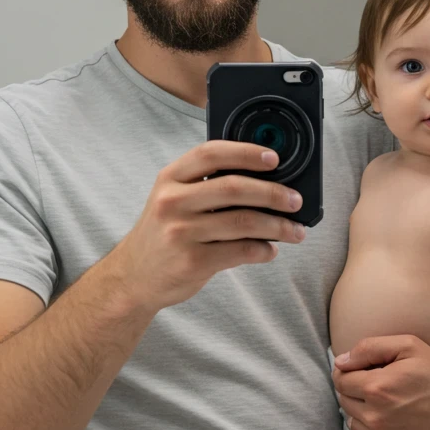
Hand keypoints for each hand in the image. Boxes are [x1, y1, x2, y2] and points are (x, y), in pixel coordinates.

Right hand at [109, 140, 306, 313]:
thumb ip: (206, 183)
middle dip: (273, 193)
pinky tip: (270, 250)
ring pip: (244, 222)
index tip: (275, 159)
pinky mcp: (192, 261)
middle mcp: (172, 201)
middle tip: (295, 200)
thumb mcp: (173, 198)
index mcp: (170, 178)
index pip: (211, 153)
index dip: (246, 152)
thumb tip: (264, 178)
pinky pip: (240, 251)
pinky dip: (263, 250)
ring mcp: (181, 232)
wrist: (133, 277)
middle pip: (234, 188)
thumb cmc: (164, 232)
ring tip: (296, 231)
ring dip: (278, 226)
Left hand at [332, 335, 429, 429]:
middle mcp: (375, 416)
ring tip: (382, 398)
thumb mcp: (408, 346)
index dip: (348, 369)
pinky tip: (382, 419)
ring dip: (359, 408)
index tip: (362, 367)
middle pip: (343, 399)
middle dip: (353, 387)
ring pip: (351, 420)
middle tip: (375, 379)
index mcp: (377, 387)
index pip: (341, 378)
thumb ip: (370, 348)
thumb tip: (342, 360)